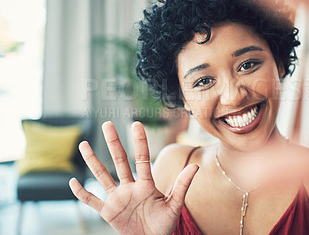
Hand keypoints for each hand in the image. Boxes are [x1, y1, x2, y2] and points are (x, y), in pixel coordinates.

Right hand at [69, 121, 198, 234]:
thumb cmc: (164, 225)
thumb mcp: (175, 205)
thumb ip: (182, 186)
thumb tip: (195, 166)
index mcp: (146, 185)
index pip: (142, 159)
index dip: (140, 142)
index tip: (136, 124)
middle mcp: (130, 187)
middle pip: (119, 161)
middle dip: (113, 143)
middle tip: (107, 124)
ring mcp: (117, 199)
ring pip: (102, 176)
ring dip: (93, 161)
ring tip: (84, 144)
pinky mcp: (108, 212)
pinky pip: (92, 201)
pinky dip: (82, 193)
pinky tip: (73, 182)